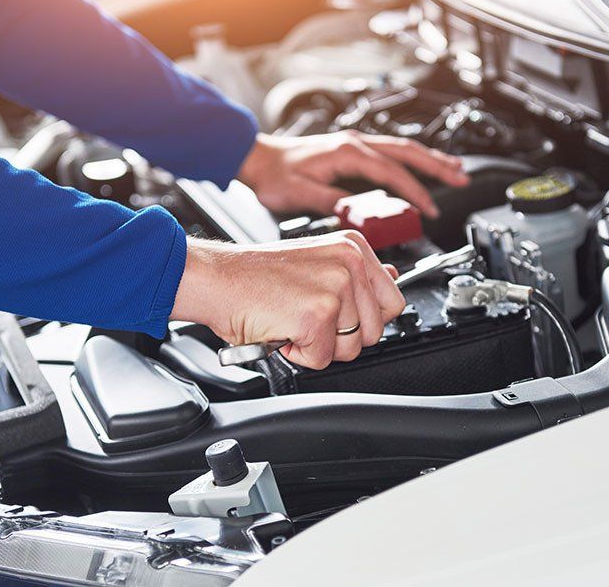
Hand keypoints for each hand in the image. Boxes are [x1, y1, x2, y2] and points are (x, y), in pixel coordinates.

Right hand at [171, 231, 405, 369]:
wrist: (216, 279)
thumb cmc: (255, 276)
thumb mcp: (316, 262)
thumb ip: (358, 273)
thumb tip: (392, 276)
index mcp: (353, 247)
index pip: (393, 301)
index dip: (364, 318)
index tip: (337, 314)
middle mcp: (350, 263)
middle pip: (375, 331)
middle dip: (341, 336)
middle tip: (306, 317)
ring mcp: (335, 289)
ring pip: (351, 349)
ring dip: (318, 346)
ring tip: (292, 320)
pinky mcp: (316, 316)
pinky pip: (322, 359)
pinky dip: (298, 354)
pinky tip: (282, 329)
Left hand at [237, 130, 467, 218]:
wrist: (259, 159)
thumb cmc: (275, 175)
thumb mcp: (299, 194)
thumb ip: (330, 202)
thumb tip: (355, 212)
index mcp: (346, 153)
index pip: (391, 173)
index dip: (413, 192)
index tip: (428, 209)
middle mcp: (354, 144)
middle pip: (407, 152)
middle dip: (437, 166)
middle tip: (462, 179)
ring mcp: (355, 145)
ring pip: (402, 148)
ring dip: (429, 159)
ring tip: (454, 170)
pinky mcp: (352, 151)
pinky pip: (390, 152)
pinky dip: (411, 159)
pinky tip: (421, 166)